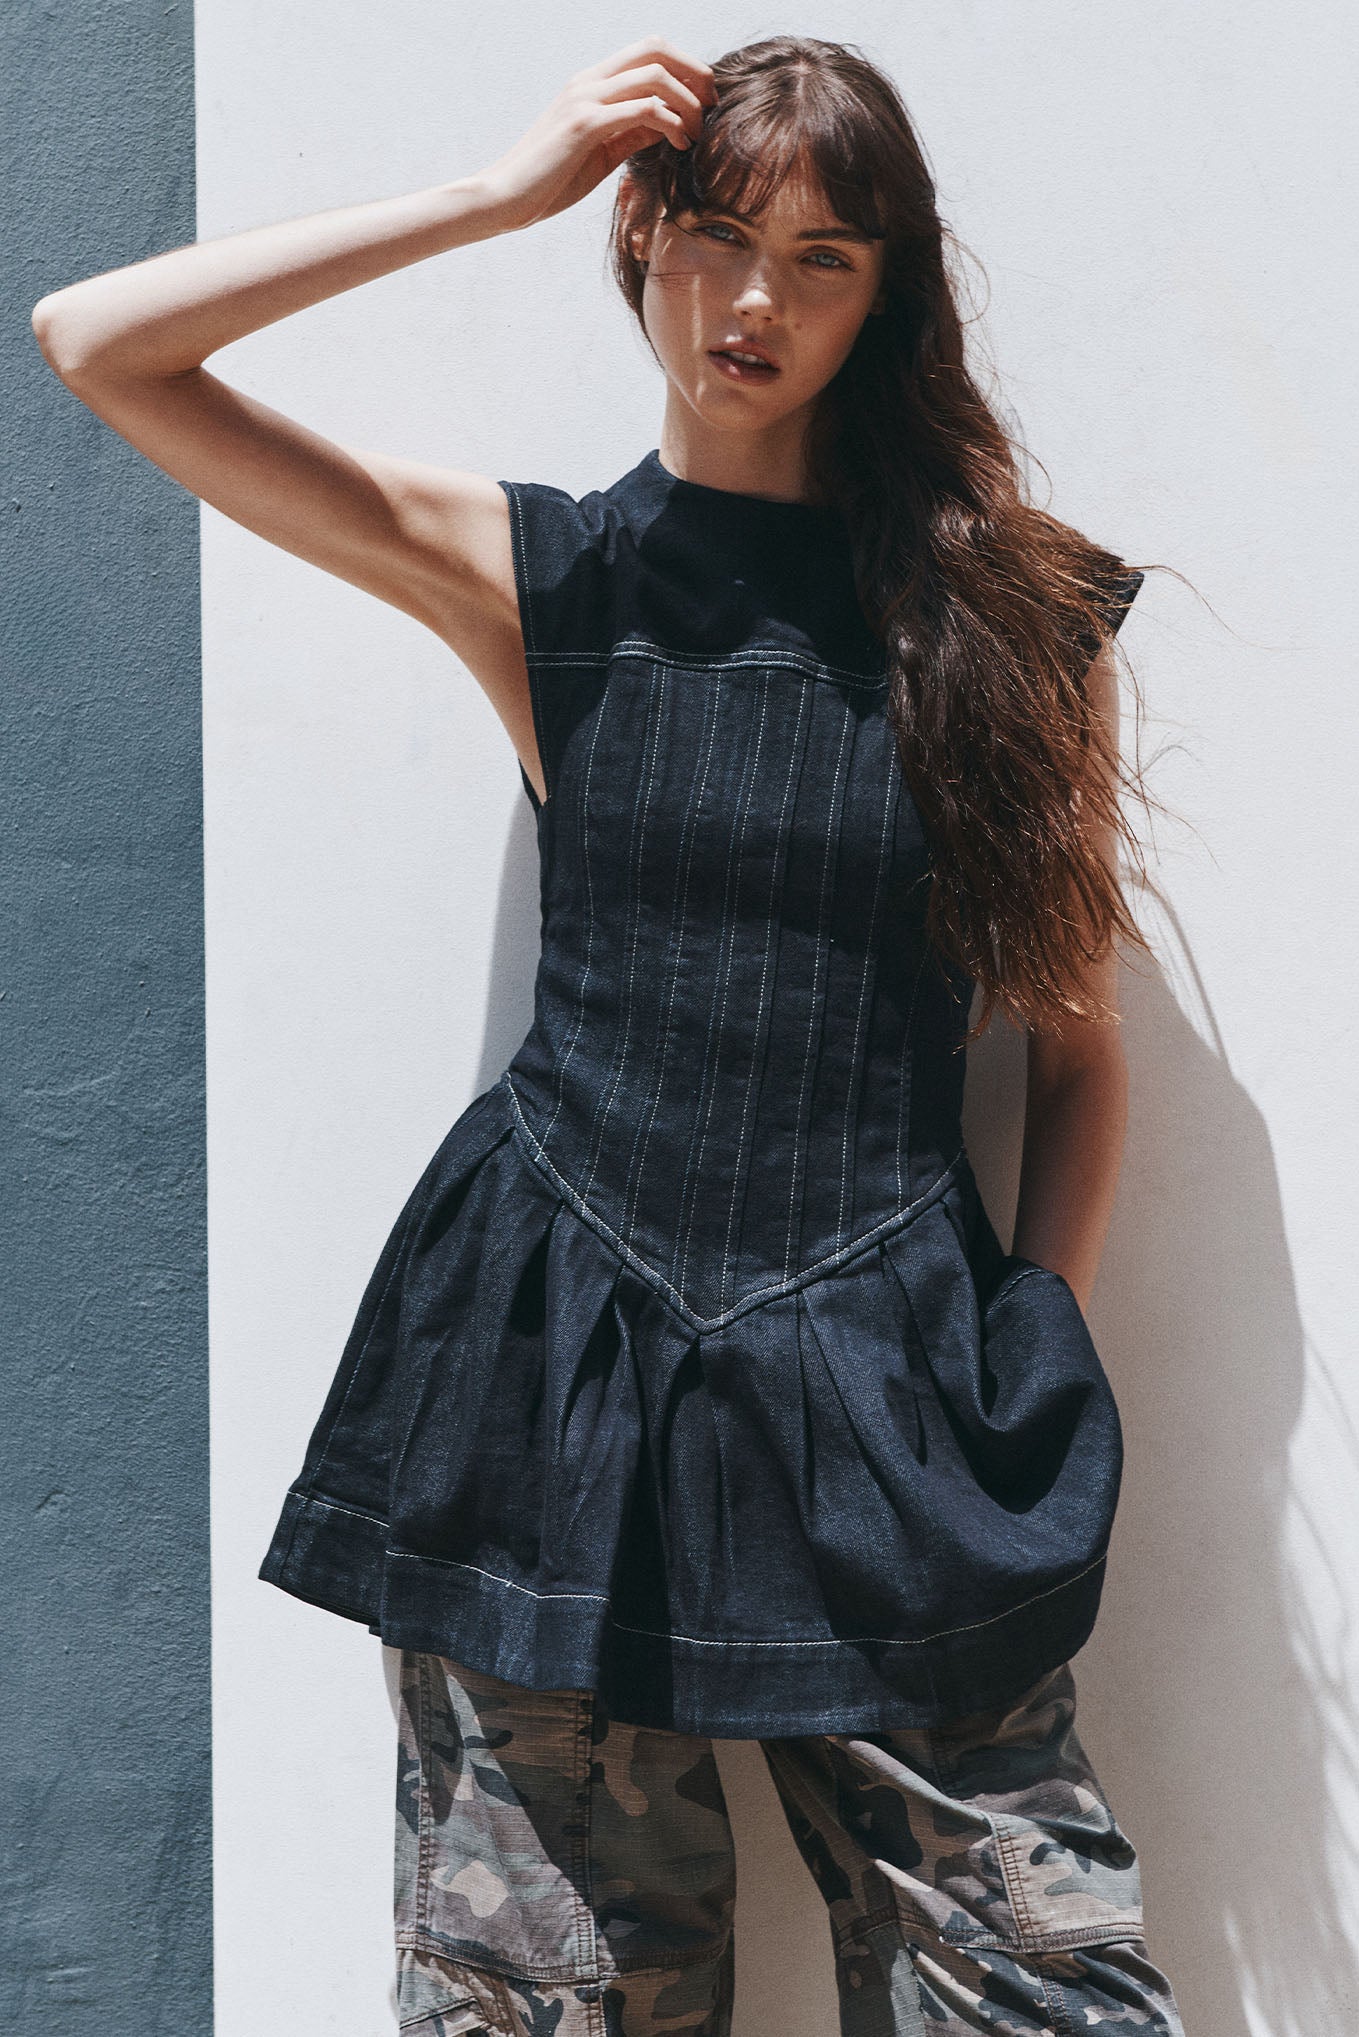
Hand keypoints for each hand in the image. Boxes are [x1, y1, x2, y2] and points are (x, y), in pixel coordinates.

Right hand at [479, 37, 716, 231]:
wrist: (504, 198)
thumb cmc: (550, 181)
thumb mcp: (600, 153)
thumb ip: (630, 133)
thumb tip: (666, 124)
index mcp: (591, 84)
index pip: (648, 50)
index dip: (685, 67)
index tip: (704, 101)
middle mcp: (588, 81)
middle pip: (656, 48)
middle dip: (695, 73)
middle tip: (713, 107)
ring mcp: (585, 99)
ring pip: (655, 75)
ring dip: (688, 101)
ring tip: (699, 131)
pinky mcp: (584, 125)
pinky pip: (642, 108)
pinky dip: (671, 122)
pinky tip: (680, 144)